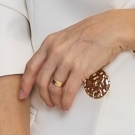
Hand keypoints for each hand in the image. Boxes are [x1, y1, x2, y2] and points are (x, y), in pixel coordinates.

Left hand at [20, 10, 134, 109]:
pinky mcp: (80, 69)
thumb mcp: (66, 37)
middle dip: (42, 96)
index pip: (31, 67)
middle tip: (47, 103)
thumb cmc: (93, 31)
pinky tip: (67, 105)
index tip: (22, 94)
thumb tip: (51, 69)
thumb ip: (56, 51)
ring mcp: (67, 61)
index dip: (25, 83)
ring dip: (55, 100)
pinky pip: (68, 91)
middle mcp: (55, 52)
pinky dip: (66, 101)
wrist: (111, 29)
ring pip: (54, 88)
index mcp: (49, 43)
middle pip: (41, 81)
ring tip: (59, 105)